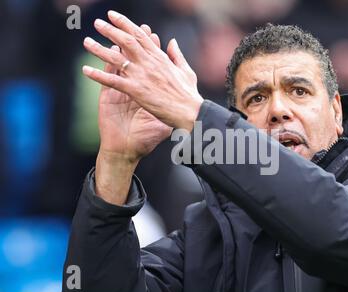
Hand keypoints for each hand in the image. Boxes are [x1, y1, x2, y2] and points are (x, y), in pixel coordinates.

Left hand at [82, 10, 203, 131]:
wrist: (190, 112)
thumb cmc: (189, 95)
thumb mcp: (186, 70)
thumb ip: (177, 55)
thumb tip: (171, 41)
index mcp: (160, 58)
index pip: (140, 36)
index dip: (125, 24)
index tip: (114, 16)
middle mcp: (149, 63)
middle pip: (126, 41)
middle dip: (110, 30)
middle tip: (97, 23)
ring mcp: (141, 76)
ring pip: (116, 58)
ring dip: (99, 49)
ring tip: (86, 42)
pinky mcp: (136, 91)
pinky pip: (113, 81)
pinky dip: (98, 75)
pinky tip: (86, 70)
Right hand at [87, 25, 170, 204]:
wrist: (128, 152)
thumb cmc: (146, 139)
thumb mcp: (164, 124)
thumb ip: (173, 111)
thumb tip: (188, 104)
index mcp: (146, 92)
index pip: (150, 67)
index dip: (153, 52)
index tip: (158, 38)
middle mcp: (133, 89)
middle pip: (135, 62)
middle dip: (138, 45)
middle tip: (143, 30)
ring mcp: (120, 92)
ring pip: (119, 66)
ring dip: (120, 49)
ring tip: (123, 36)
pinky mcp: (108, 99)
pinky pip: (106, 80)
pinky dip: (104, 66)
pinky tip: (107, 53)